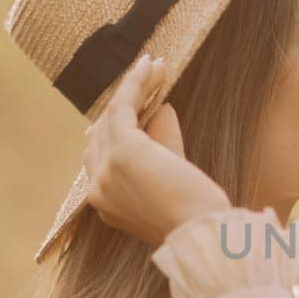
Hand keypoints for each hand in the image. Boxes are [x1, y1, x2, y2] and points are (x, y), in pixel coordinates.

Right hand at [83, 53, 231, 247]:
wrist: (202, 231)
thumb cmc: (197, 215)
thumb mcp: (171, 177)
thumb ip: (162, 143)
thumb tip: (160, 107)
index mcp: (105, 203)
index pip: (98, 155)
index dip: (115, 125)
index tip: (135, 103)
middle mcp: (97, 189)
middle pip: (99, 133)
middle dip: (123, 103)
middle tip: (147, 77)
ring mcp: (105, 170)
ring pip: (111, 116)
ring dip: (133, 87)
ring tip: (154, 67)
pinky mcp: (122, 151)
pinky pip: (123, 106)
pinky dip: (135, 83)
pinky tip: (149, 66)